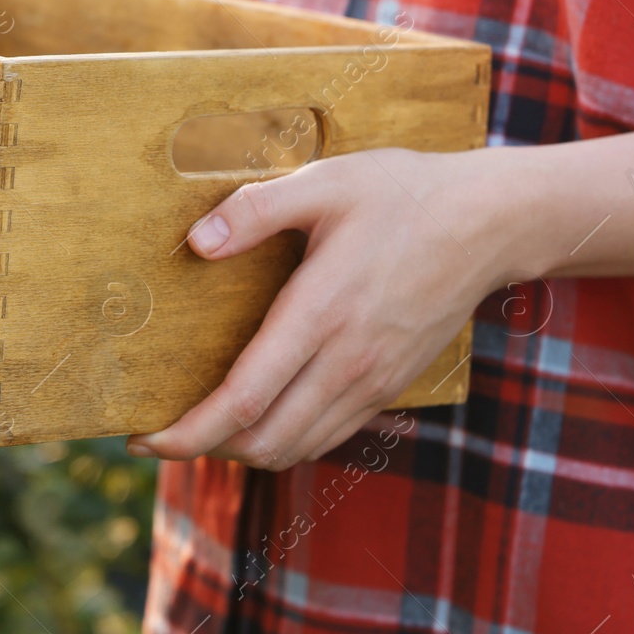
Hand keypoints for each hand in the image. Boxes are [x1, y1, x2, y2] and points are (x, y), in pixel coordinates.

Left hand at [128, 147, 529, 468]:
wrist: (490, 223)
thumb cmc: (401, 194)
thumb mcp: (324, 183)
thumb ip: (255, 210)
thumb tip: (196, 243)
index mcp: (321, 315)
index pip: (244, 400)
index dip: (188, 431)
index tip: (143, 439)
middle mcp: (347, 362)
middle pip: (263, 440)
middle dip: (202, 448)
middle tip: (156, 434)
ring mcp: (373, 381)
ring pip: (296, 447)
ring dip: (241, 450)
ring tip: (198, 428)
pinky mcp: (391, 385)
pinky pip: (327, 434)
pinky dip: (284, 439)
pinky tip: (257, 415)